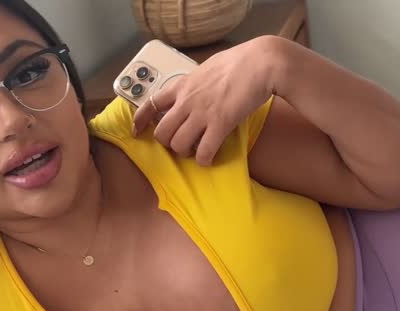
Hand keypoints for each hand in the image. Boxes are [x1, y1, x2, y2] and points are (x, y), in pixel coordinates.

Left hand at [131, 36, 283, 165]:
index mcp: (183, 85)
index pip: (151, 103)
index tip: (137, 131)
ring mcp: (202, 113)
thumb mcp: (208, 68)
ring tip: (197, 150)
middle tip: (181, 143)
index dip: (141, 120)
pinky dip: (204, 160)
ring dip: (186, 152)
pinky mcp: (220, 124)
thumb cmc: (240, 62)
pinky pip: (204, 152)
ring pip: (179, 145)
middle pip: (162, 132)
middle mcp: (187, 101)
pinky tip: (209, 158)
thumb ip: (197, 83)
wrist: (261, 63)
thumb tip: (198, 90)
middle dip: (168, 143)